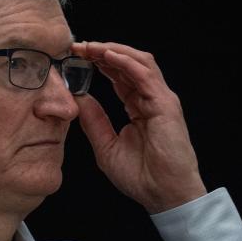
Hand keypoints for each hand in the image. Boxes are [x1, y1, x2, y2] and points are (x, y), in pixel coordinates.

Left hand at [69, 41, 206, 213]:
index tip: (75, 56)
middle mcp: (150, 99)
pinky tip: (107, 56)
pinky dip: (126, 63)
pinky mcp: (166, 105)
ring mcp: (160, 100)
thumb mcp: (106, 145)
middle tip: (78, 45)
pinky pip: (146, 76)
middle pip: (128, 64)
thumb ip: (94, 121)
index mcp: (138, 107)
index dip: (99, 62)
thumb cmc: (141, 176)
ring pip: (139, 62)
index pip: (119, 76)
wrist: (163, 195)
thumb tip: (78, 99)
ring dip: (113, 51)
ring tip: (90, 46)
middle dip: (103, 51)